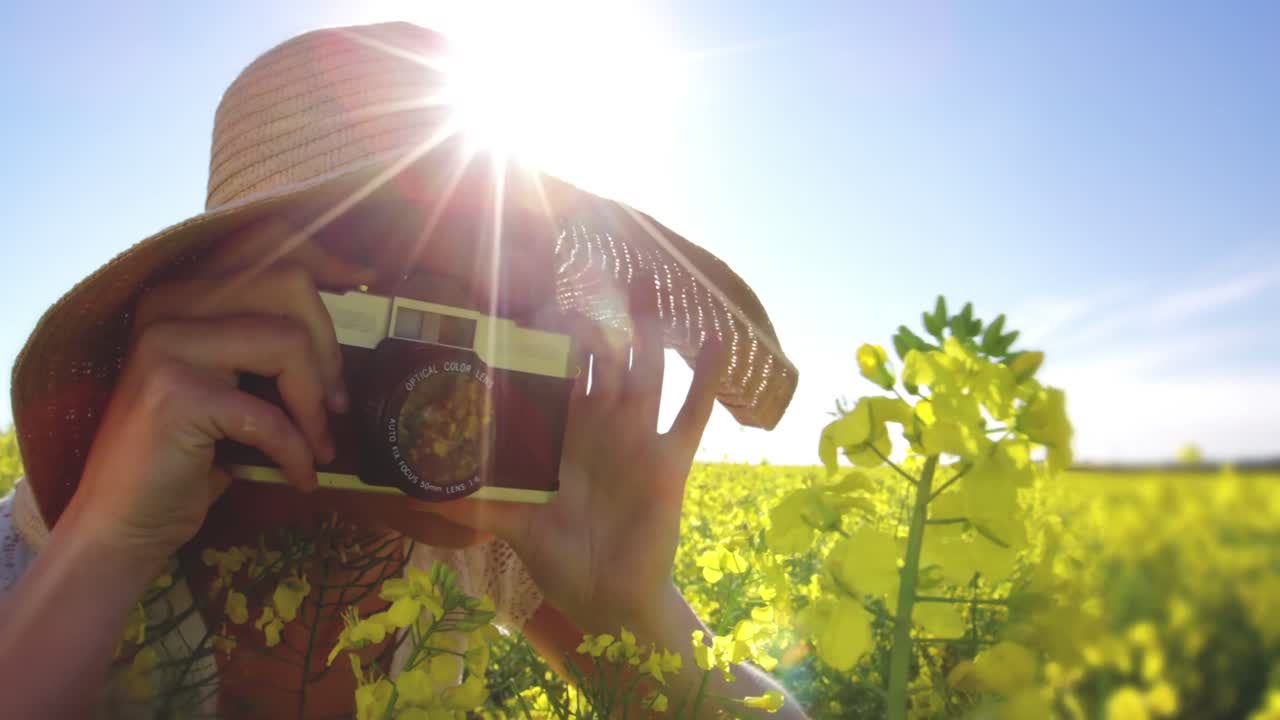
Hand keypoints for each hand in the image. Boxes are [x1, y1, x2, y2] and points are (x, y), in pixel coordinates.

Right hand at [66, 220, 369, 565]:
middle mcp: (167, 305)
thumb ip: (264, 340)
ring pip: (288, 342)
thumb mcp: (230, 381)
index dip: (323, 257)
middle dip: (329, 349)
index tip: (363, 282)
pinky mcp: (175, 394)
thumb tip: (346, 308)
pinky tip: (300, 476)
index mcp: (182, 292)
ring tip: (319, 444)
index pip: (264, 242)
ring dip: (316, 405)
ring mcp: (166, 345)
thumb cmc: (190, 452)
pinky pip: (270, 415)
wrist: (126, 519)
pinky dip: (297, 452)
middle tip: (336, 404)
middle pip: (289, 285)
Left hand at [401, 277, 723, 634]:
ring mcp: (638, 438)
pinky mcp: (670, 461)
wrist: (608, 598)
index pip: (554, 372)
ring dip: (648, 337)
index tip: (535, 306)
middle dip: (597, 324)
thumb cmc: (558, 557)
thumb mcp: (511, 526)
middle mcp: (600, 425)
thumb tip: (413, 492)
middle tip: (588, 284)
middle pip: (602, 360)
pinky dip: (706, 379)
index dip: (548, 340)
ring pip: (646, 373)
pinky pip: (692, 414)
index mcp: (561, 433)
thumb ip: (470, 505)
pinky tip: (716, 342)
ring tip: (646, 297)